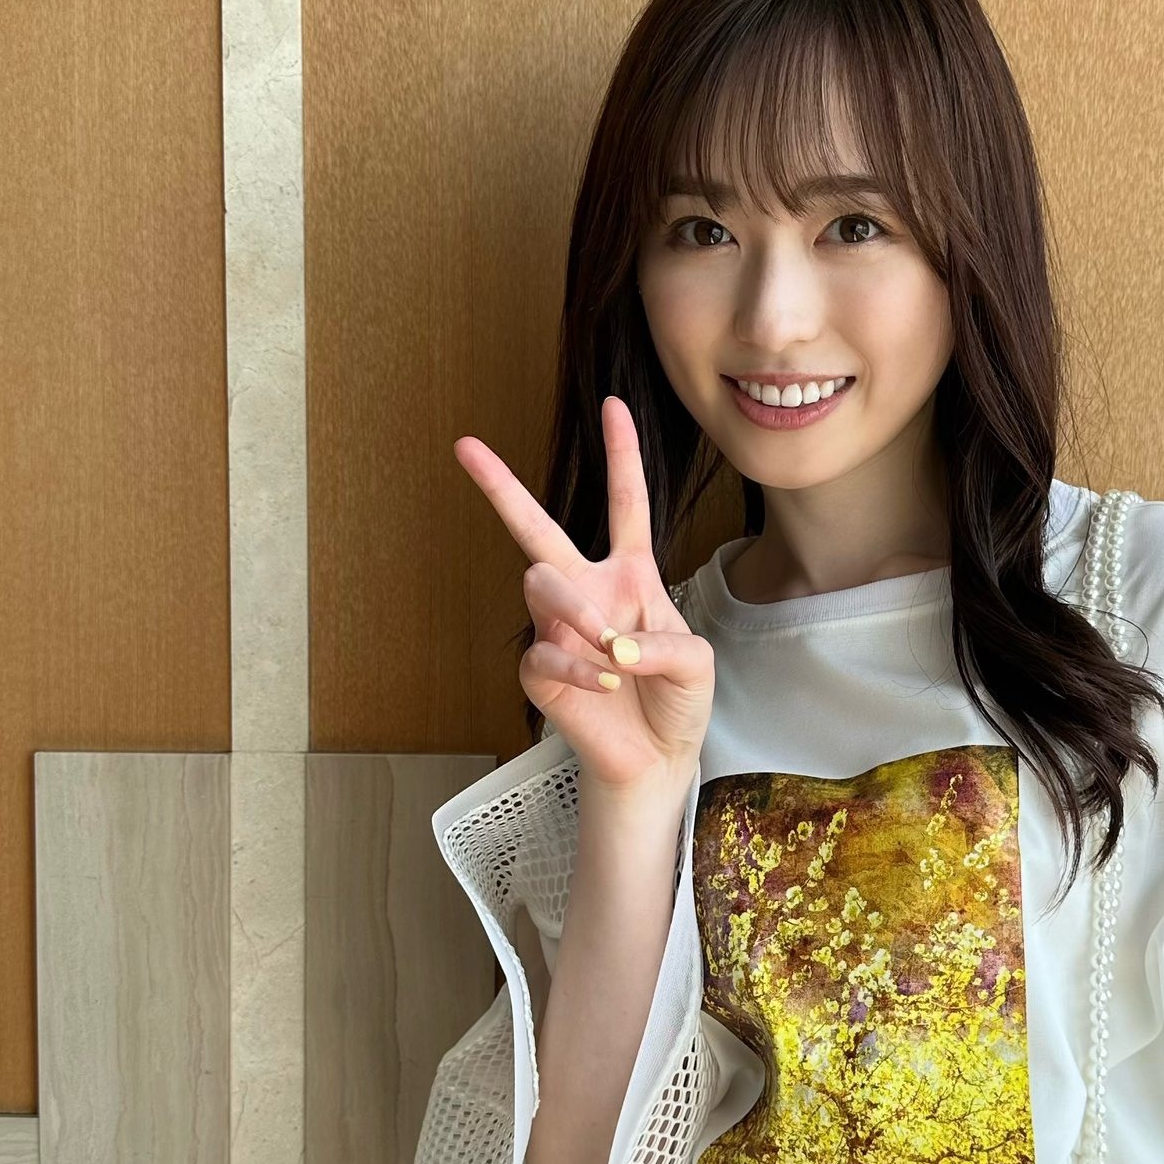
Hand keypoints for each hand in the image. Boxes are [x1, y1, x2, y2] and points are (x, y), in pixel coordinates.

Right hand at [455, 395, 713, 793]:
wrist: (656, 758)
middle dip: (501, 485)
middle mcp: (586, 590)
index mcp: (631, 574)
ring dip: (578, 613)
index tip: (612, 405)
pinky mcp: (540, 670)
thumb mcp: (698, 662)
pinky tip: (603, 685)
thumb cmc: (678, 700)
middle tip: (465, 446)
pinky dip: (577, 666)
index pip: (626, 503)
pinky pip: (541, 651)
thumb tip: (613, 643)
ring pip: (539, 583)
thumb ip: (665, 643)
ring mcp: (557, 627)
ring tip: (610, 649)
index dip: (621, 454)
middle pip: (537, 527)